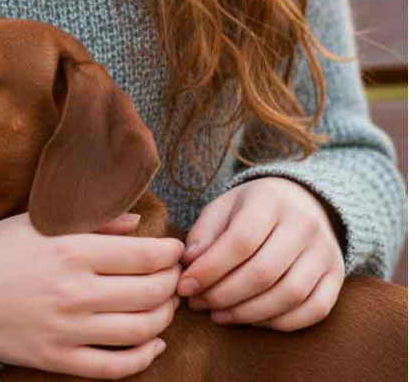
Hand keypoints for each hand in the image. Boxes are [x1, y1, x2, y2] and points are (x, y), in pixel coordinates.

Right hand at [0, 211, 184, 378]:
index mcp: (72, 251)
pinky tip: (153, 343)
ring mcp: (68, 329)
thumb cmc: (2, 249)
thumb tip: (140, 224)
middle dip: (172, 285)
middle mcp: (75, 291)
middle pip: (148, 294)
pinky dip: (143, 357)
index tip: (177, 250)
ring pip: (139, 331)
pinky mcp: (58, 358)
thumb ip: (95, 222)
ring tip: (166, 305)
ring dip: (164, 318)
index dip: (170, 254)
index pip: (143, 257)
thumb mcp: (44, 223)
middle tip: (175, 277)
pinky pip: (114, 367)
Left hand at [177, 177, 344, 330]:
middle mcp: (303, 223)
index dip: (209, 269)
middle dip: (224, 295)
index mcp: (270, 200)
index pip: (240, 241)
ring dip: (248, 313)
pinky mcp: (337, 274)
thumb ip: (204, 233)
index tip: (185, 286)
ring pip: (289, 294)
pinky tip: (252, 320)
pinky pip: (315, 309)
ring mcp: (325, 250)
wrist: (302, 200)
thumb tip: (190, 264)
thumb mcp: (224, 207)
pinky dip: (281, 322)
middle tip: (199, 304)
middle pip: (263, 272)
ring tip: (219, 315)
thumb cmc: (252, 207)